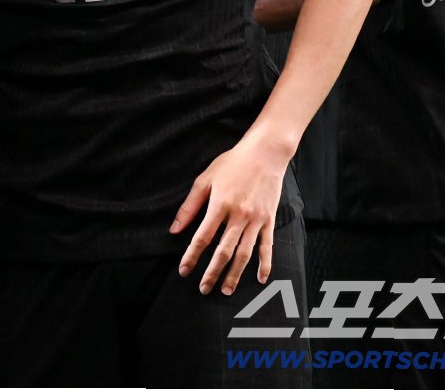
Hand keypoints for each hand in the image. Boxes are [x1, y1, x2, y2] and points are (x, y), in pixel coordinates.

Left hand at [169, 135, 286, 294]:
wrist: (265, 153)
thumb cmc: (233, 163)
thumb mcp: (206, 178)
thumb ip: (190, 205)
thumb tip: (175, 229)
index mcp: (220, 204)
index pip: (203, 237)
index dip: (192, 256)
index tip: (184, 271)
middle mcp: (239, 215)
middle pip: (223, 251)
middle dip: (212, 273)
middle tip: (203, 289)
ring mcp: (256, 219)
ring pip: (244, 253)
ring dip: (235, 274)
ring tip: (226, 290)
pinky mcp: (269, 219)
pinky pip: (267, 246)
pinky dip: (264, 264)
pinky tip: (260, 278)